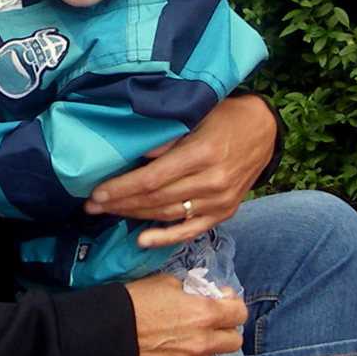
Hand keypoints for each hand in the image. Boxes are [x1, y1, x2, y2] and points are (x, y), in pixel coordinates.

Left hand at [89, 95, 275, 247]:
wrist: (264, 130)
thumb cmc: (225, 117)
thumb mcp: (197, 115)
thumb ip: (168, 137)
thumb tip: (138, 155)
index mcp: (202, 154)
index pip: (152, 178)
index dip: (122, 188)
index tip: (97, 193)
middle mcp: (212, 181)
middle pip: (156, 199)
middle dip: (120, 203)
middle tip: (92, 206)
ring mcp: (220, 201)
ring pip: (169, 215)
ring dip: (135, 216)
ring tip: (109, 213)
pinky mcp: (225, 212)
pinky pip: (191, 230)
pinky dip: (166, 237)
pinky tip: (143, 240)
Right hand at [126, 272, 245, 355]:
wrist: (105, 331)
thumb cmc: (135, 301)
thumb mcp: (166, 283)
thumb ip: (193, 292)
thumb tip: (204, 295)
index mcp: (204, 315)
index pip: (240, 314)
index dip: (233, 306)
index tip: (223, 302)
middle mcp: (202, 343)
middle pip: (234, 342)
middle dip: (226, 330)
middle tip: (211, 322)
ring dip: (203, 346)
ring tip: (181, 336)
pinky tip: (163, 349)